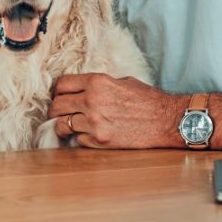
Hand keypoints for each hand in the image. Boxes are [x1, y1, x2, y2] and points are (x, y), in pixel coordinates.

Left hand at [47, 73, 185, 148]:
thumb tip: (81, 89)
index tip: (60, 95)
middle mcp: (92, 101)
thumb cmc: (147, 99)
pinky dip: (80, 138)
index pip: (62, 85)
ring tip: (71, 125)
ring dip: (64, 125)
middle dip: (55, 109)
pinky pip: (77, 139)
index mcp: (97, 82)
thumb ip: (99, 85)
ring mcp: (94, 122)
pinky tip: (90, 134)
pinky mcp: (99, 140)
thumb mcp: (122, 81)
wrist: (165, 120)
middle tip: (60, 112)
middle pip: (56, 106)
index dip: (58, 91)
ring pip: (62, 125)